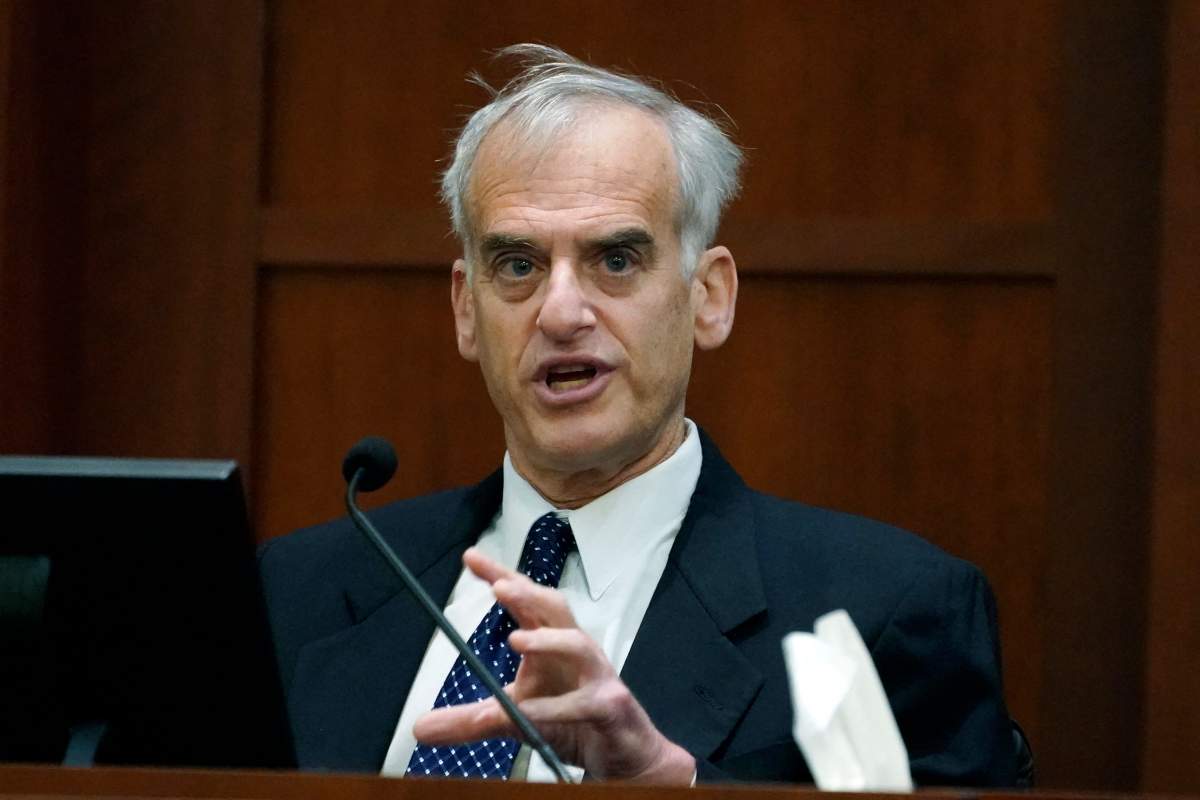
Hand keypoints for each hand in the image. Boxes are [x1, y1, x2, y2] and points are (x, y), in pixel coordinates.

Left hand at [412, 547, 695, 782]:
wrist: (625, 758)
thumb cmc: (572, 724)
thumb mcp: (515, 721)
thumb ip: (471, 721)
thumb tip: (419, 728)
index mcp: (553, 644)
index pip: (527, 601)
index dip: (501, 576)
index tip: (470, 557)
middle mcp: (577, 651)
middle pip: (556, 609)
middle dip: (528, 594)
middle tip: (497, 586)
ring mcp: (598, 677)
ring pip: (579, 646)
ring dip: (547, 640)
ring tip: (515, 641)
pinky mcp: (611, 708)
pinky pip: (584, 703)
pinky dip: (556, 707)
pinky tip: (529, 710)